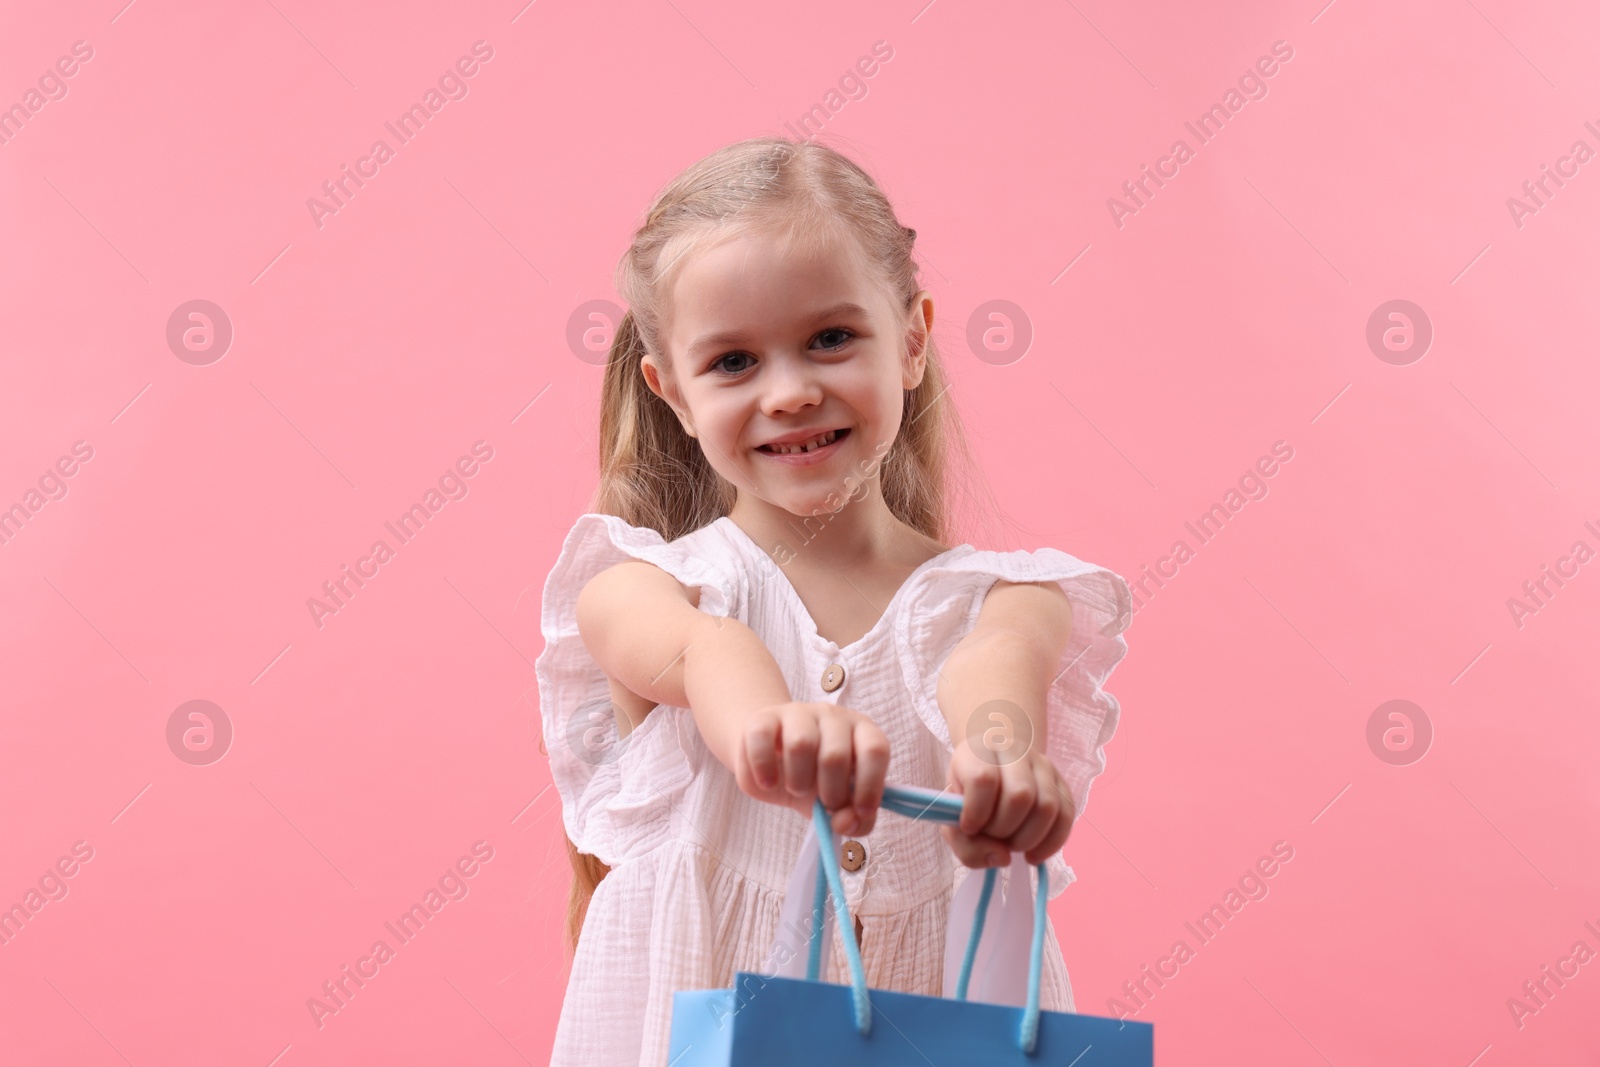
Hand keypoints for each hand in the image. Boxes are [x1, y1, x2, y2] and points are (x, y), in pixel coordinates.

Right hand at [733, 701, 888, 836]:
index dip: (870, 785)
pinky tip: (768, 781)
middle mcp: (832, 716)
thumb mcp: (839, 803)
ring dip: (798, 780)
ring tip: (797, 788)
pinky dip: (763, 768)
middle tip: (822, 804)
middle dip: (831, 792)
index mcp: (861, 731)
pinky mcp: (763, 717)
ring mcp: (797, 712)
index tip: (859, 812)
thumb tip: (845, 822)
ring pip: (800, 744)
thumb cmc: (814, 780)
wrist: (772, 760)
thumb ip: (855, 820)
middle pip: (835, 755)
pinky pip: (762, 737)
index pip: (875, 750)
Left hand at [939, 742, 1075, 867]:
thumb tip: (1003, 857)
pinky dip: (1051, 844)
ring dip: (1027, 839)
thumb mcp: (952, 820)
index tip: (969, 827)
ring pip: (1047, 807)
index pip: (983, 779)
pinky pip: (1066, 816)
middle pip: (1020, 795)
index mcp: (978, 752)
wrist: (991, 770)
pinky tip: (1033, 854)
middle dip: (1003, 830)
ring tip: (1012, 844)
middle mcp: (1014, 751)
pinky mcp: (1061, 783)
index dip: (976, 812)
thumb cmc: (968, 797)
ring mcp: (1042, 765)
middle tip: (992, 836)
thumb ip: (967, 845)